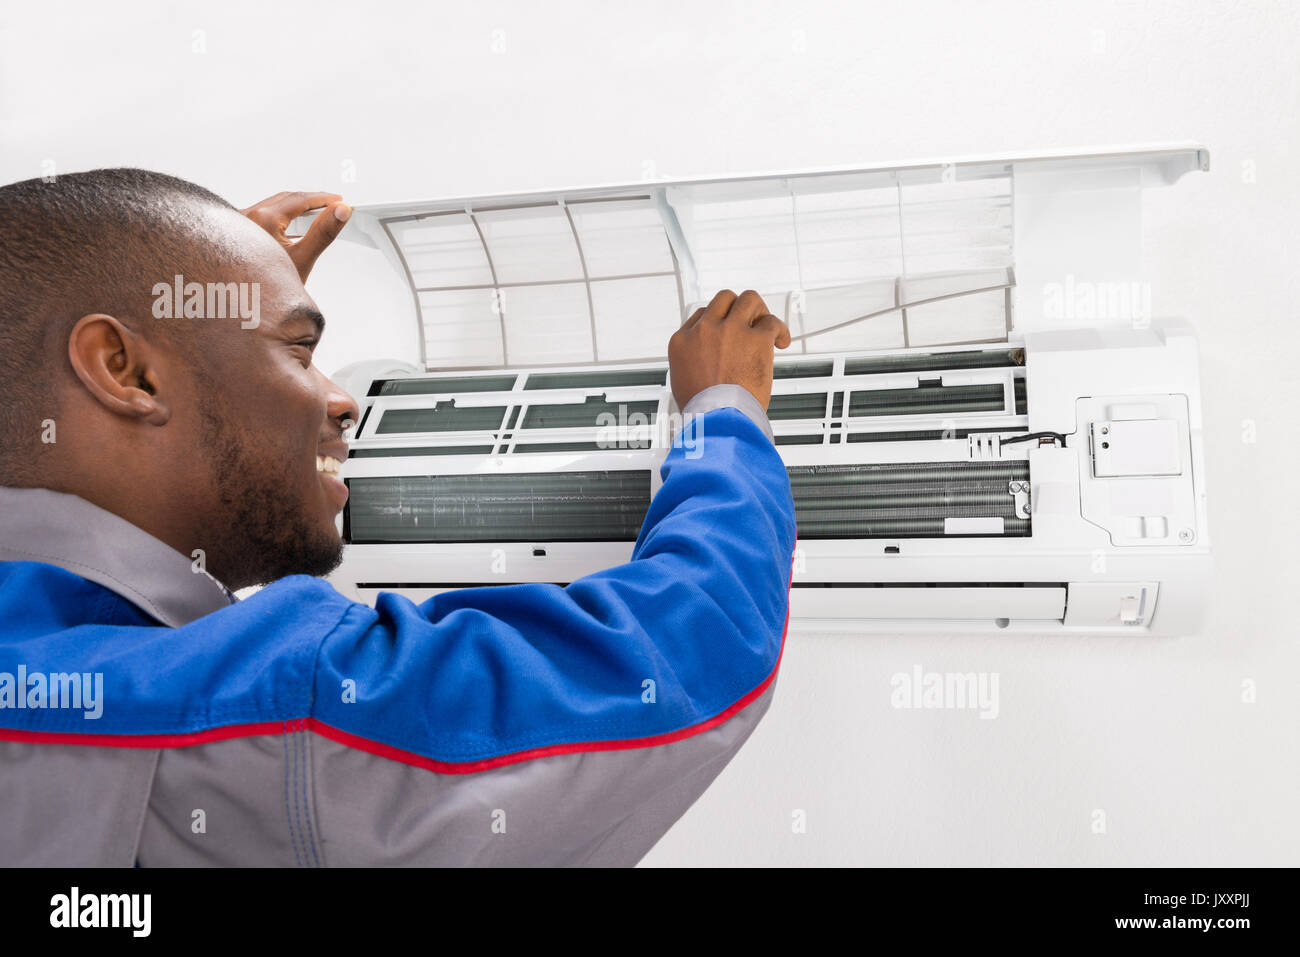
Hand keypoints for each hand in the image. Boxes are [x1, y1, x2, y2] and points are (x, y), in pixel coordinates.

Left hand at [241, 191, 350, 282]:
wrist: (244, 304)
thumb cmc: (266, 287)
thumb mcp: (303, 258)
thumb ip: (323, 232)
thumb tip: (340, 212)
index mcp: (263, 218)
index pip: (300, 200)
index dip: (323, 198)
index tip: (338, 201)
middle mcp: (247, 216)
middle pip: (286, 198)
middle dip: (310, 200)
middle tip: (332, 205)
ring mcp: (239, 223)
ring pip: (273, 205)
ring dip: (295, 207)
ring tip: (316, 213)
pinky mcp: (237, 231)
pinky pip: (262, 214)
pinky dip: (281, 215)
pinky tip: (292, 223)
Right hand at [667, 289, 790, 410]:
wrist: (718, 419)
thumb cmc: (704, 410)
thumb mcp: (681, 383)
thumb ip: (691, 364)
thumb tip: (703, 366)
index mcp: (683, 341)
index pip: (702, 315)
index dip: (718, 322)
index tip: (727, 330)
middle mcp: (705, 330)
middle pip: (724, 299)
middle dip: (738, 309)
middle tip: (748, 323)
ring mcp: (731, 331)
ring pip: (749, 299)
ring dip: (759, 311)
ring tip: (765, 326)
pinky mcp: (756, 339)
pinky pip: (772, 322)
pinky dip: (779, 329)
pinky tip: (780, 341)